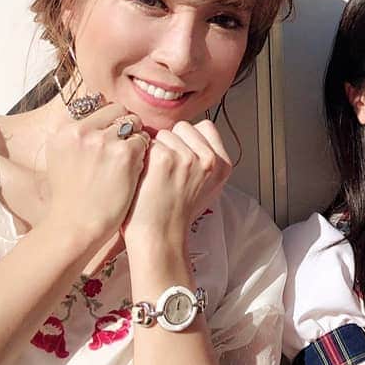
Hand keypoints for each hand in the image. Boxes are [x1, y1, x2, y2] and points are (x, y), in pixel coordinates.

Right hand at [44, 103, 148, 242]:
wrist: (76, 225)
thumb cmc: (72, 198)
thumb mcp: (62, 159)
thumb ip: (78, 136)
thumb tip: (99, 116)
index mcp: (66, 131)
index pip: (96, 106)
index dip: (109, 121)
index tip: (112, 136)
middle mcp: (82, 131)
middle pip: (117, 110)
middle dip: (125, 125)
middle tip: (125, 147)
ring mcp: (103, 140)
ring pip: (133, 123)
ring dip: (137, 137)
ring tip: (130, 159)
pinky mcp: (124, 153)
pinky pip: (144, 140)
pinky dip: (145, 152)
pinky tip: (136, 168)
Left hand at [123, 120, 232, 250]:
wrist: (159, 236)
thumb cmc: (175, 214)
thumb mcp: (205, 186)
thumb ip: (204, 159)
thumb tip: (190, 138)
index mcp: (222, 164)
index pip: (205, 127)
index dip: (188, 139)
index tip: (181, 156)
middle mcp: (208, 159)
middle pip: (183, 127)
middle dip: (171, 143)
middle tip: (168, 171)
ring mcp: (187, 157)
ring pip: (164, 134)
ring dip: (155, 150)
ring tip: (156, 176)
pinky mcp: (164, 158)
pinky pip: (147, 143)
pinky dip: (142, 157)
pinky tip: (145, 176)